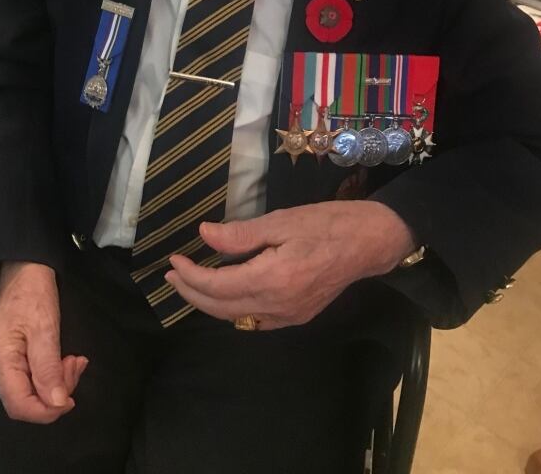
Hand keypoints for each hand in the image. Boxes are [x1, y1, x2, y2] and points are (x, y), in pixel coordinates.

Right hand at [0, 261, 87, 422]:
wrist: (23, 271)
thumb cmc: (34, 294)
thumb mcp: (46, 328)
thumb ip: (48, 368)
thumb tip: (56, 404)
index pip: (18, 405)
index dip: (46, 411)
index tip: (71, 399)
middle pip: (25, 401)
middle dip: (55, 392)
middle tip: (76, 365)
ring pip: (29, 393)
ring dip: (56, 382)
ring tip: (73, 360)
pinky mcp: (6, 363)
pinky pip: (29, 381)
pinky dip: (50, 375)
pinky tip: (63, 360)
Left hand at [165, 201, 416, 329]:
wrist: (368, 242)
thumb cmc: (325, 223)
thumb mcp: (280, 220)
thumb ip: (240, 234)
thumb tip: (204, 235)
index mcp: (272, 279)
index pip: (217, 285)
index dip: (190, 275)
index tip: (174, 260)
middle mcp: (278, 306)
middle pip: (222, 308)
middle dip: (191, 293)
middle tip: (172, 274)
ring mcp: (289, 316)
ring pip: (236, 317)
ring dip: (209, 303)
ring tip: (190, 283)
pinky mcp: (297, 317)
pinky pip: (255, 321)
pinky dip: (233, 310)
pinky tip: (225, 294)